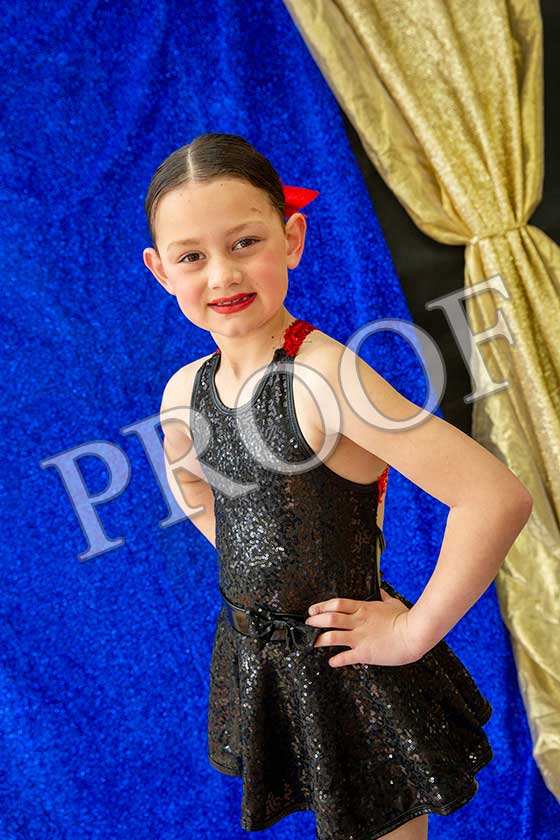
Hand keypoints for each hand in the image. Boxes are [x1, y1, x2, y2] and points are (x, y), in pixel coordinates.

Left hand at [305, 589, 420, 666]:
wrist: (415, 634)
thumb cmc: (406, 619)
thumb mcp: (392, 603)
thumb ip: (383, 597)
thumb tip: (380, 591)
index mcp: (364, 608)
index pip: (337, 604)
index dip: (322, 606)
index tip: (313, 609)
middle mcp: (358, 621)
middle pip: (329, 618)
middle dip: (315, 620)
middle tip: (308, 623)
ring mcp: (360, 637)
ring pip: (332, 636)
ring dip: (319, 639)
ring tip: (312, 642)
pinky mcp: (365, 653)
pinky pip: (345, 657)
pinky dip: (336, 660)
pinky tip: (331, 662)